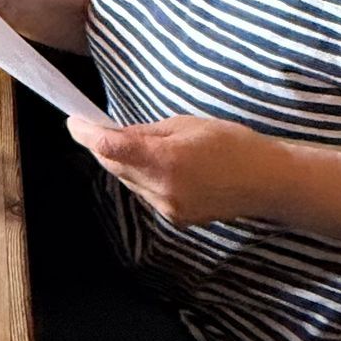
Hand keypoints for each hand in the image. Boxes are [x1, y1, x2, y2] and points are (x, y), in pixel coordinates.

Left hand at [68, 113, 272, 225]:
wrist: (267, 182)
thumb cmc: (232, 144)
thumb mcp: (186, 124)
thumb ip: (146, 132)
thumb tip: (114, 133)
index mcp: (164, 160)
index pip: (109, 148)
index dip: (85, 134)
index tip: (74, 121)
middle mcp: (161, 189)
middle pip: (114, 166)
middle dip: (103, 146)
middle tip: (99, 126)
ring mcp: (167, 208)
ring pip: (128, 181)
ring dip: (124, 164)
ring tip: (141, 147)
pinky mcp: (175, 219)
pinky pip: (146, 194)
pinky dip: (143, 178)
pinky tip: (161, 167)